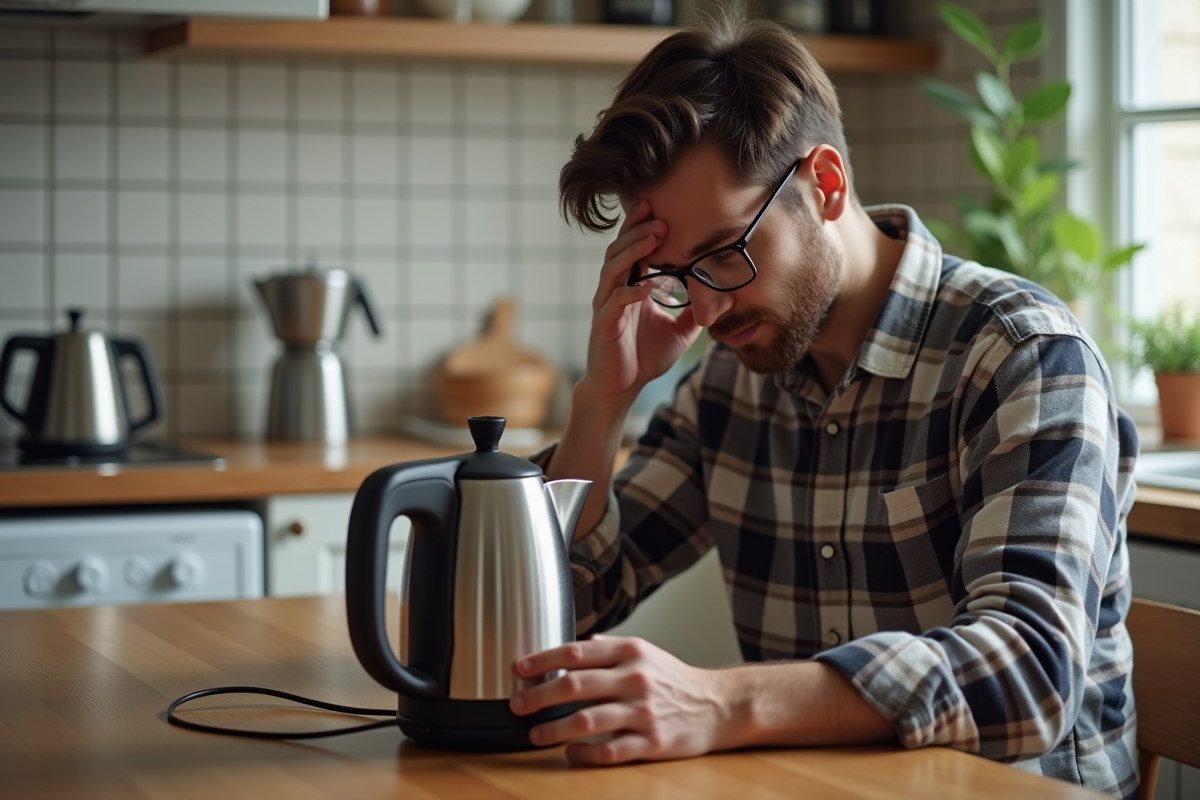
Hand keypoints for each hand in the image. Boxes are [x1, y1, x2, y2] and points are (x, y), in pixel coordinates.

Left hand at [509, 635, 734, 764]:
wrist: (718, 705)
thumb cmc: (676, 679)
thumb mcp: (645, 652)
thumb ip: (609, 648)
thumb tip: (576, 644)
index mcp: (630, 651)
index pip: (576, 652)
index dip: (543, 659)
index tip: (519, 668)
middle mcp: (635, 679)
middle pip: (575, 686)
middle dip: (539, 696)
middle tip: (518, 705)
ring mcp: (644, 712)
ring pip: (588, 721)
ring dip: (554, 728)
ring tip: (536, 734)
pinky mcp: (653, 742)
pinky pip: (610, 751)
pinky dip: (585, 754)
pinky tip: (570, 753)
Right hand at [581, 201, 701, 405]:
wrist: (621, 388)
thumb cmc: (643, 358)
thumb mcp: (678, 332)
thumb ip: (694, 313)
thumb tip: (720, 301)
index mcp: (630, 287)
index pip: (632, 250)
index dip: (642, 229)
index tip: (661, 209)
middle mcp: (614, 291)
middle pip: (619, 250)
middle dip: (637, 231)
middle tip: (659, 217)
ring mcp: (606, 306)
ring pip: (613, 269)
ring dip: (633, 251)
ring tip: (653, 238)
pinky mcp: (604, 324)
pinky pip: (615, 302)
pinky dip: (630, 292)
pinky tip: (646, 286)